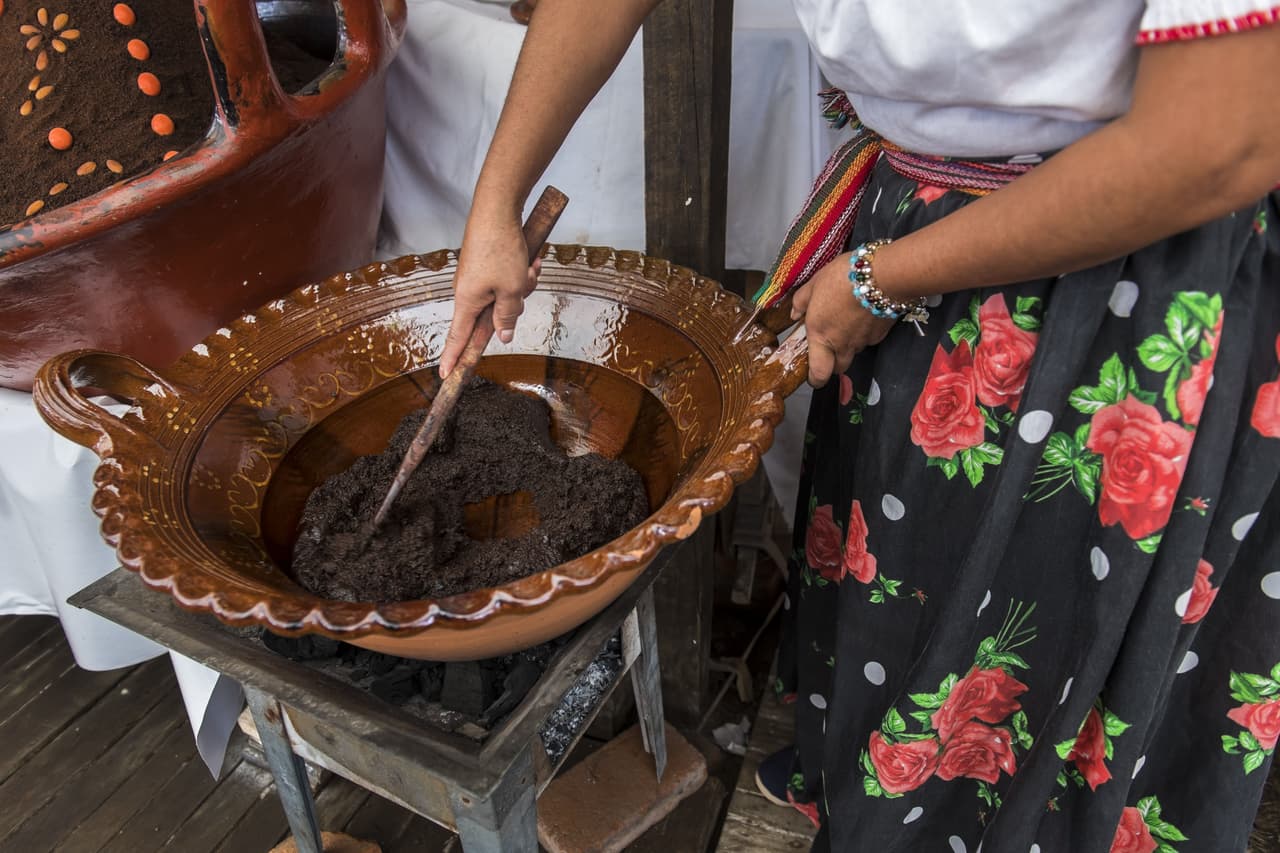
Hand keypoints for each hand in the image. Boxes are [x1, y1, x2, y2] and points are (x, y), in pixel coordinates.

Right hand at [439, 210, 539, 377]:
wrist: (496, 209)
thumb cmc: (500, 248)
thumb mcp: (511, 289)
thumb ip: (507, 316)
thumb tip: (503, 336)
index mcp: (468, 301)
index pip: (458, 338)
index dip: (454, 358)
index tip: (447, 375)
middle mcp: (469, 291)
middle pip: (495, 315)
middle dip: (516, 303)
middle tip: (525, 280)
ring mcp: (478, 278)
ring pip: (507, 295)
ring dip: (523, 283)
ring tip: (529, 264)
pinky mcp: (487, 265)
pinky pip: (508, 279)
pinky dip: (522, 270)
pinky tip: (531, 258)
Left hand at [790, 252, 894, 386]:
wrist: (881, 275)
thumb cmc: (843, 278)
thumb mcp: (814, 283)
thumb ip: (801, 301)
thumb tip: (795, 312)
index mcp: (820, 335)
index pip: (818, 373)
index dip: (815, 378)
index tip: (813, 375)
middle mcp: (842, 344)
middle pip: (838, 368)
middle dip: (833, 362)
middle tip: (829, 345)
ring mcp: (863, 341)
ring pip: (854, 352)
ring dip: (850, 345)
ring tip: (849, 322)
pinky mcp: (880, 334)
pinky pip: (870, 340)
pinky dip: (866, 333)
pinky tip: (864, 315)